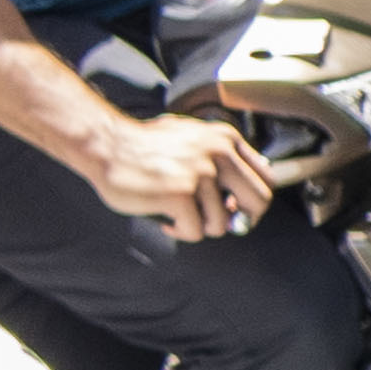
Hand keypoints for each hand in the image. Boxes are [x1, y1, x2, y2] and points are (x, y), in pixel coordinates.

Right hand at [90, 113, 280, 246]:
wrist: (104, 145)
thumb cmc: (143, 145)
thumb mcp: (191, 137)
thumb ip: (222, 154)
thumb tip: (254, 180)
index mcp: (225, 139)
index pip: (266, 178)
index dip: (254, 201)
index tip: (235, 208)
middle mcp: (219, 153)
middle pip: (259, 202)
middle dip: (241, 220)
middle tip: (216, 221)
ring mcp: (201, 173)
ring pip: (222, 223)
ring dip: (200, 227)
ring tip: (179, 217)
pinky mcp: (181, 194)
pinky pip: (195, 231)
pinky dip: (181, 232)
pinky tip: (166, 222)